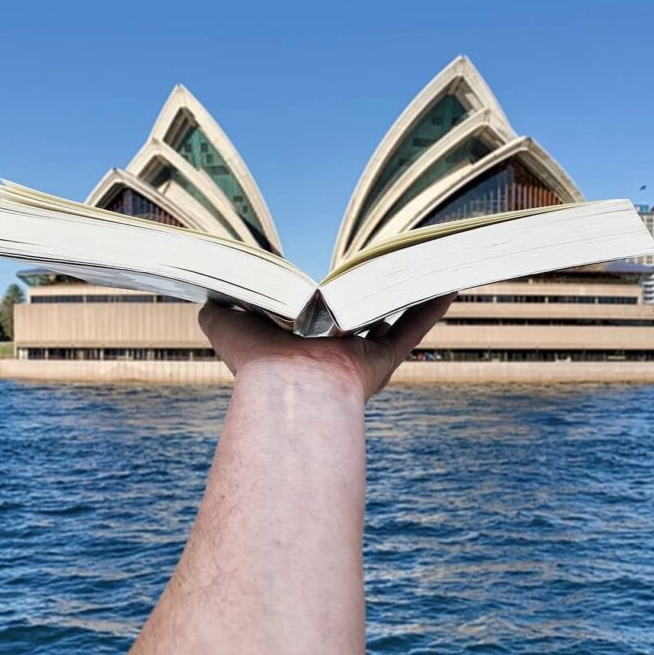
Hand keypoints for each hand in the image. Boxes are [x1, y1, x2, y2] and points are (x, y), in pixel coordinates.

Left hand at [199, 293, 456, 400]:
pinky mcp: (383, 359)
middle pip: (357, 318)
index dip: (321, 300)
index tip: (327, 280)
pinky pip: (414, 330)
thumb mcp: (224, 323)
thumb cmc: (253, 361)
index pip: (314, 318)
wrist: (288, 388)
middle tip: (379, 266)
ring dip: (404, 296)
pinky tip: (447, 283)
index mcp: (300, 349)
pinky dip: (431, 308)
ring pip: (390, 321)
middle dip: (367, 295)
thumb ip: (216, 307)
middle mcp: (334, 355)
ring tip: (419, 268)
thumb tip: (206, 294)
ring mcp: (362, 358)